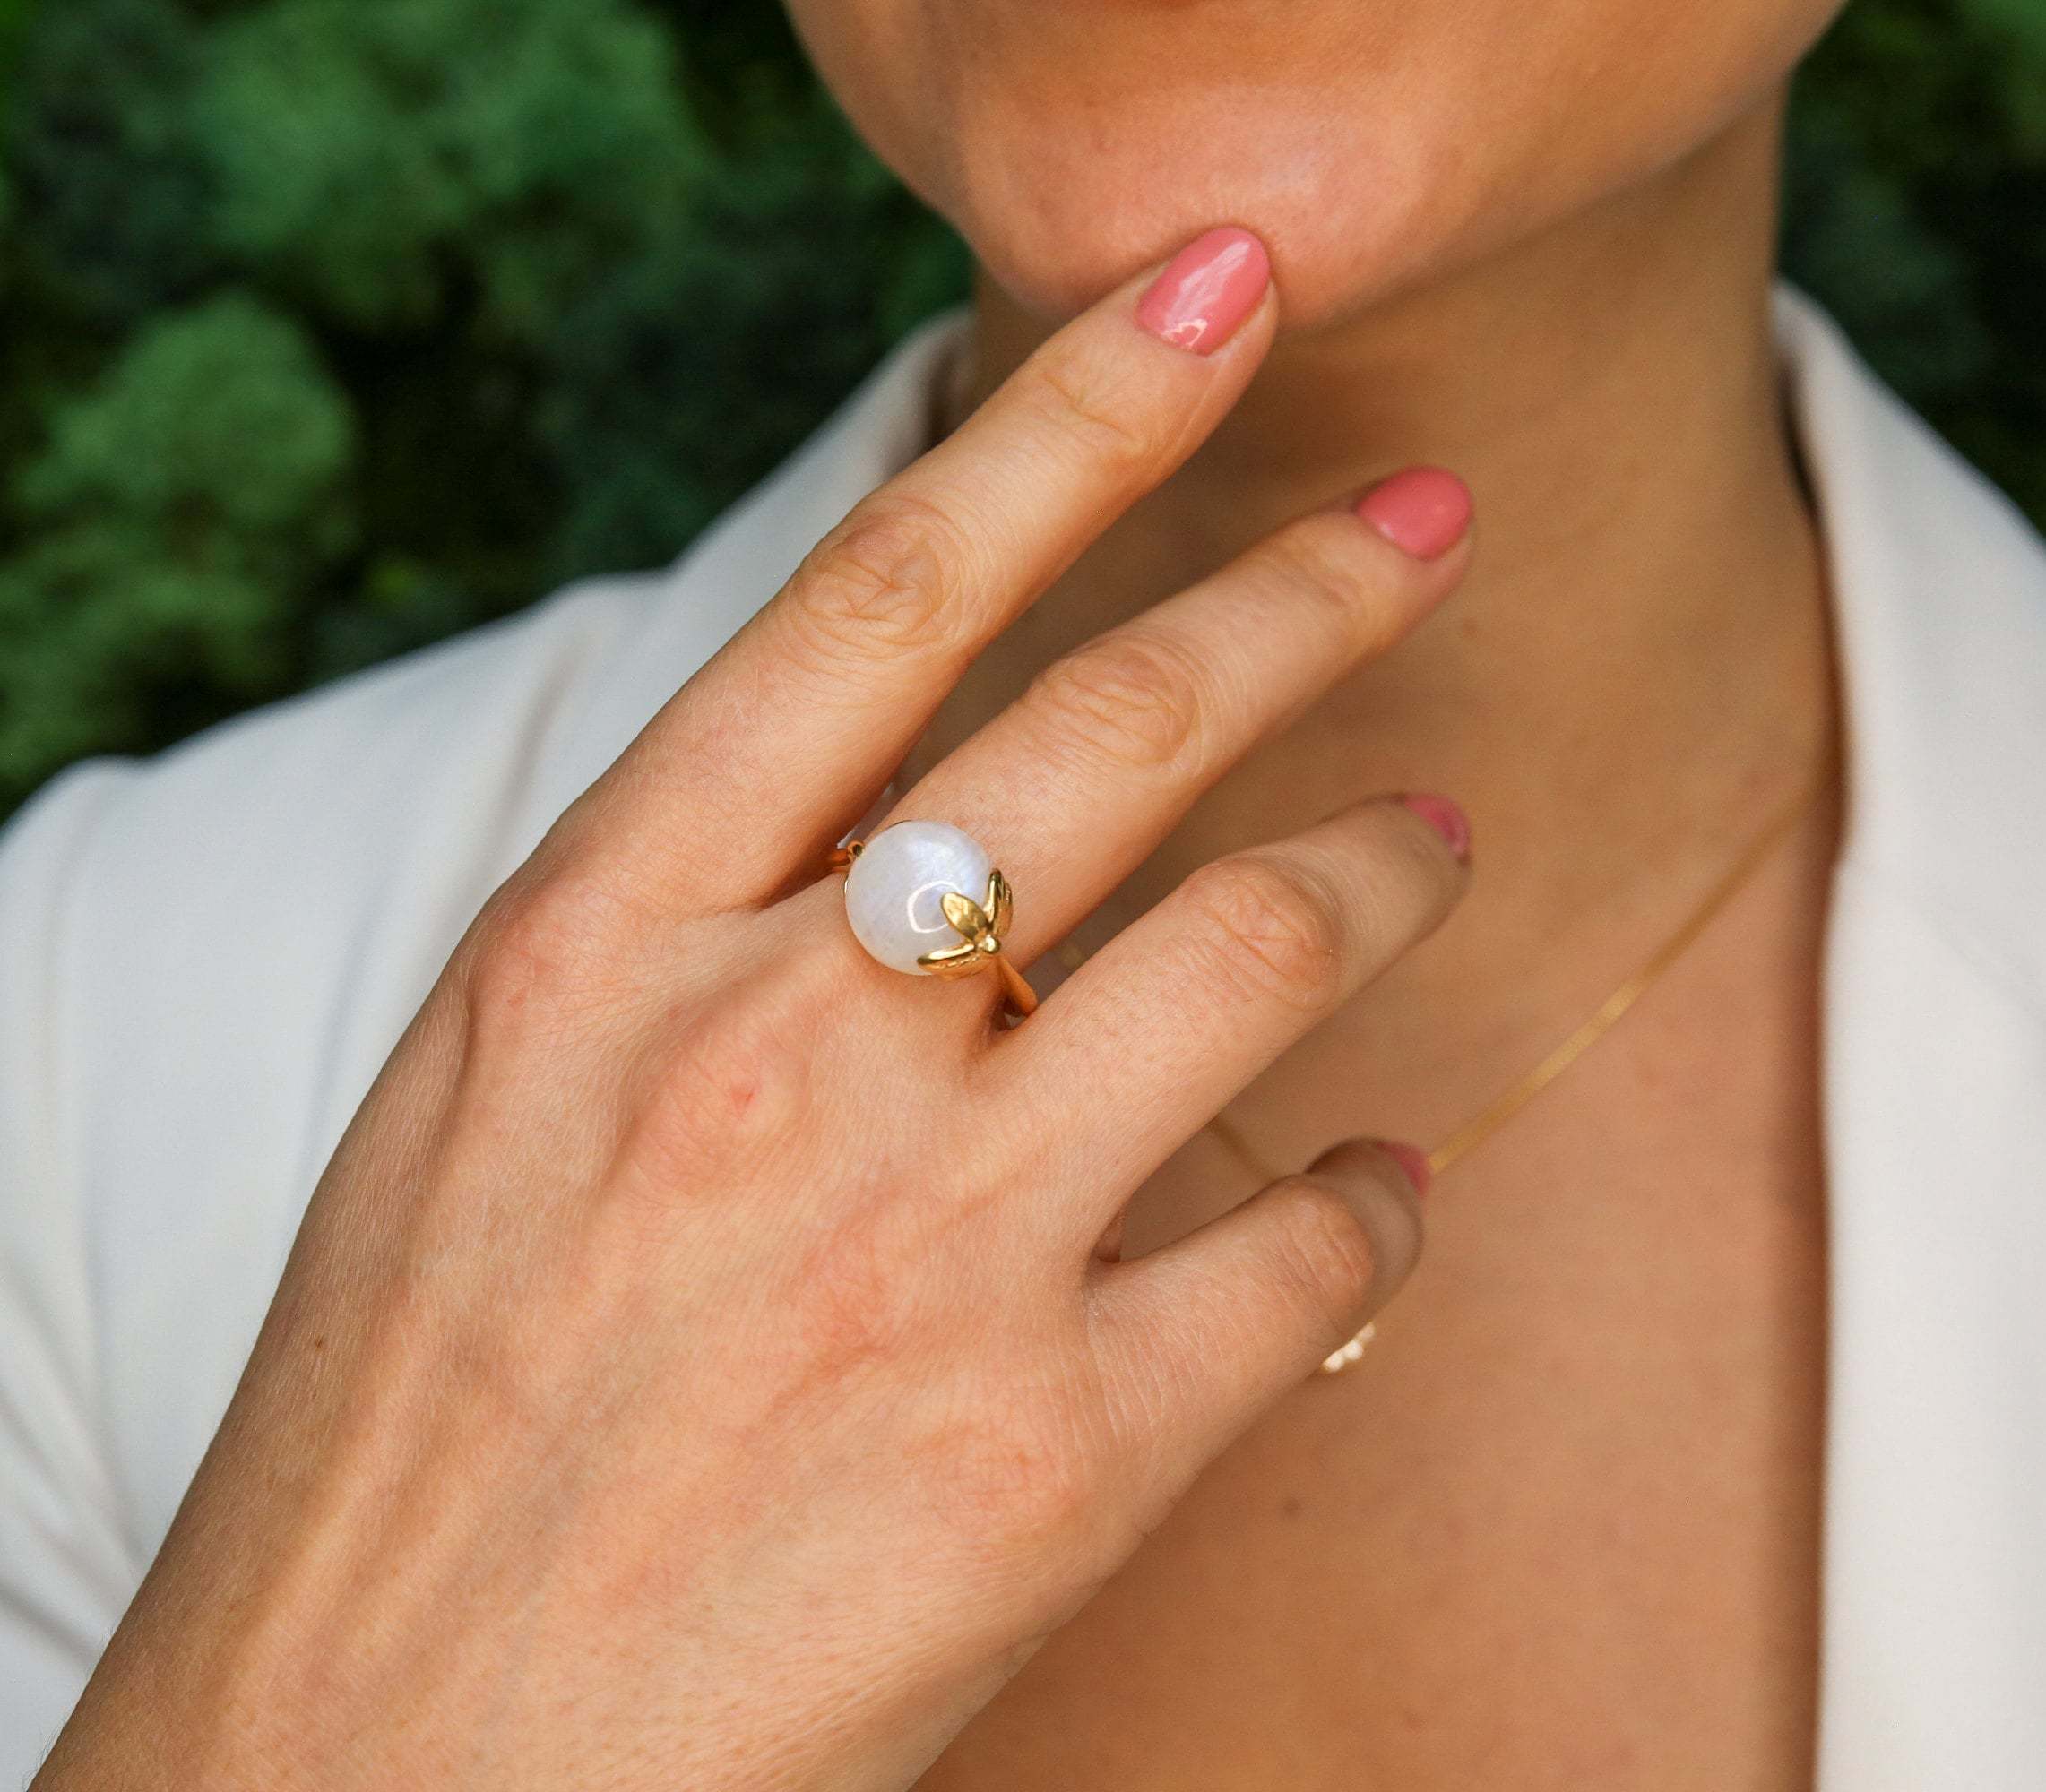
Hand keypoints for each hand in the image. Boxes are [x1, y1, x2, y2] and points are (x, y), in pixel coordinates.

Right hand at [36, 228, 1472, 1791]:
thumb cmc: (421, 1422)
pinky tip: (1372, 1188)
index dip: (1068, 416)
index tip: (1206, 304)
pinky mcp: (1054, 1452)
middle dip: (1298, 593)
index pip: (878, 588)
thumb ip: (696, 930)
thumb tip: (920, 813)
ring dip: (1385, 872)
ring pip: (1256, 947)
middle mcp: (771, 1046)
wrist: (376, 1770)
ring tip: (1438, 838)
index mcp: (603, 935)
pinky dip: (1367, 1199)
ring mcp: (922, 1243)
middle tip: (1417, 529)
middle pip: (1114, 726)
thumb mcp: (503, 1097)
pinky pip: (1304, 1249)